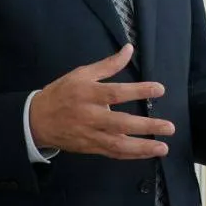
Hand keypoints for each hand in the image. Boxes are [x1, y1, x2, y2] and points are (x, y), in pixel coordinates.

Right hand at [29, 44, 174, 158]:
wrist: (36, 121)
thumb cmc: (62, 93)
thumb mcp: (81, 74)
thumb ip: (108, 65)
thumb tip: (129, 49)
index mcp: (88, 94)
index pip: (116, 93)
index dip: (139, 91)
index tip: (160, 89)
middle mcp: (90, 116)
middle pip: (121, 123)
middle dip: (146, 126)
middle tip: (169, 127)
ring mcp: (90, 135)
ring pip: (118, 144)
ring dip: (142, 148)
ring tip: (163, 147)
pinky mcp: (90, 148)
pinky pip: (113, 153)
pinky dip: (130, 155)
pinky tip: (147, 153)